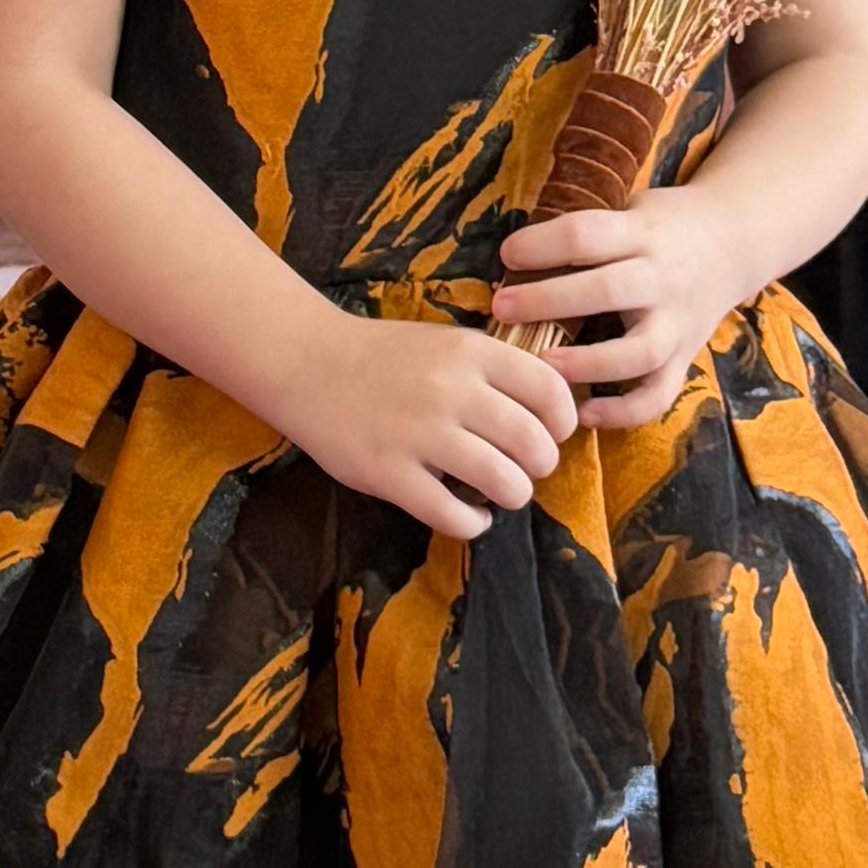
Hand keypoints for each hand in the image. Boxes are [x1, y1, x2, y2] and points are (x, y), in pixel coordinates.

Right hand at [276, 311, 578, 539]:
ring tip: (498, 494)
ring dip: (512, 496)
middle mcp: (451, 390)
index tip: (551, 434)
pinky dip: (473, 524)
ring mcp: (418, 434)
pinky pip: (452, 515)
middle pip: (533, 443)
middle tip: (525, 470)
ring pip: (502, 482)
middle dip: (540, 466)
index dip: (562, 422)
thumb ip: (494, 370)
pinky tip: (468, 516)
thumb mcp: (446, 342)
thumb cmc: (383, 356)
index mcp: (471, 352)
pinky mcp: (388, 473)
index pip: (550, 391)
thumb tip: (552, 412)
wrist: (305, 362)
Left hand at [491, 187, 747, 428]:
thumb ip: (589, 232)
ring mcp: (677, 323)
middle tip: (502, 307)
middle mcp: (663, 279)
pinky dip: (623, 412)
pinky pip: (659, 394)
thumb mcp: (631, 211)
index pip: (588, 234)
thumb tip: (511, 256)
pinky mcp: (685, 358)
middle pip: (607, 290)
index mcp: (643, 234)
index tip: (507, 253)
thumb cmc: (663, 227)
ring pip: (638, 352)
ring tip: (541, 365)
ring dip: (587, 363)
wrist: (735, 242)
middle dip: (549, 300)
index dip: (542, 244)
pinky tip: (582, 413)